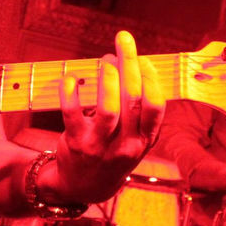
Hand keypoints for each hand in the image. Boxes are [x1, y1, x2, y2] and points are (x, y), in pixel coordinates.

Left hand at [50, 31, 165, 203]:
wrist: (83, 187)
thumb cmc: (111, 151)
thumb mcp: (133, 139)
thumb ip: (137, 110)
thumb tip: (133, 63)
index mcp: (144, 141)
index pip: (155, 107)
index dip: (150, 78)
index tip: (143, 58)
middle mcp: (126, 145)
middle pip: (132, 99)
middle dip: (129, 64)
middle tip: (123, 39)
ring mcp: (100, 146)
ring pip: (108, 108)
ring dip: (107, 78)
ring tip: (105, 59)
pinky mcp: (76, 144)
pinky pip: (73, 112)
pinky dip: (71, 91)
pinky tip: (72, 79)